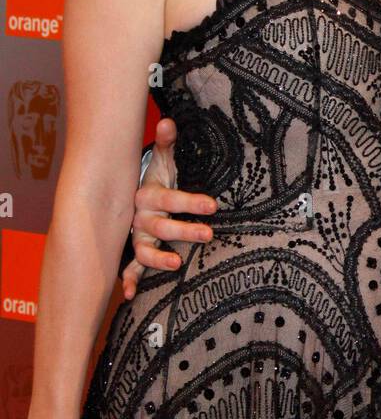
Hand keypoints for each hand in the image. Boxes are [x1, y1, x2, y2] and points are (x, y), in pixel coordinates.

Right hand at [119, 115, 217, 299]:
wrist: (128, 196)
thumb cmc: (155, 180)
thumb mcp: (163, 162)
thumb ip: (167, 144)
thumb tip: (169, 122)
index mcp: (148, 195)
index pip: (170, 198)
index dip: (190, 201)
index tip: (213, 205)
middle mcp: (140, 218)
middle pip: (162, 226)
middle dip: (184, 230)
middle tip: (208, 234)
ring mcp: (136, 237)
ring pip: (145, 250)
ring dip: (158, 259)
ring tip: (176, 264)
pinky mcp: (135, 252)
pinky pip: (130, 268)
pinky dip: (128, 281)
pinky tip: (131, 295)